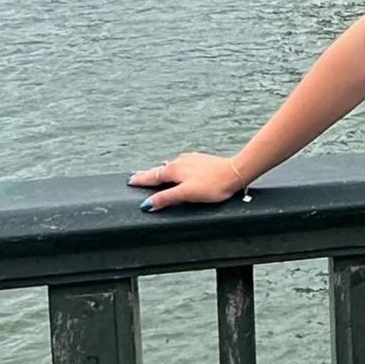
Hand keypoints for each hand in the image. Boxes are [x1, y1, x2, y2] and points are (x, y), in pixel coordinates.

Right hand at [129, 152, 248, 210]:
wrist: (234, 172)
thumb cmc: (213, 185)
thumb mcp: (186, 194)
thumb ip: (166, 198)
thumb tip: (147, 204)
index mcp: (173, 170)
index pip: (152, 176)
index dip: (140, 180)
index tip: (130, 181)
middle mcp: (179, 162)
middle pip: (159, 170)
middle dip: (147, 174)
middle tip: (136, 177)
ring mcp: (190, 159)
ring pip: (170, 166)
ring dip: (160, 171)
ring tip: (153, 173)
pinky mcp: (199, 160)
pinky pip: (180, 164)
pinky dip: (173, 169)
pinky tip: (177, 170)